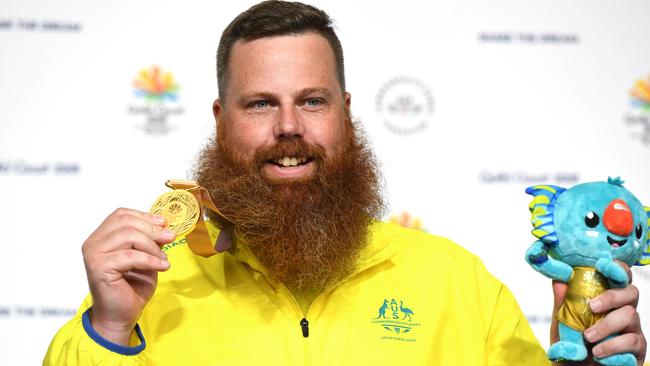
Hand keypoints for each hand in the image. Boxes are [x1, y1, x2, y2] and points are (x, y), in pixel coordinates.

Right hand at [82, 208, 175, 344]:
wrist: (121, 316)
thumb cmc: (132, 287)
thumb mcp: (145, 256)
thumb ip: (149, 239)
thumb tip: (164, 224)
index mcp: (101, 237)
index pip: (121, 214)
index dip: (144, 216)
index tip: (164, 223)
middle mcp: (93, 243)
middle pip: (126, 222)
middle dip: (152, 229)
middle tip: (170, 238)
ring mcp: (93, 254)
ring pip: (129, 236)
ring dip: (152, 246)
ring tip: (164, 259)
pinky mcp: (99, 267)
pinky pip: (130, 256)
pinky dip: (150, 259)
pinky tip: (161, 267)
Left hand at [551, 262, 646, 364]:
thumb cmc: (572, 345)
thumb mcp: (561, 323)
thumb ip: (562, 303)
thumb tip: (559, 280)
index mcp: (605, 299)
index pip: (617, 277)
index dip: (616, 268)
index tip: (602, 265)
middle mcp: (622, 310)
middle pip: (630, 292)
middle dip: (612, 296)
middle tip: (592, 307)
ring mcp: (632, 329)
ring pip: (630, 315)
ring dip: (606, 326)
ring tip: (588, 338)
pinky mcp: (638, 349)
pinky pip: (633, 340)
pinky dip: (613, 346)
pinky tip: (599, 353)